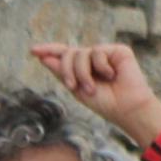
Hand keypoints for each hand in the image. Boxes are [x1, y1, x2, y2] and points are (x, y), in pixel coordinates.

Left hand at [31, 42, 160, 144]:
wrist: (127, 109)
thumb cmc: (105, 103)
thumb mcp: (76, 88)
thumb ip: (61, 72)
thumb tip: (42, 57)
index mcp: (83, 67)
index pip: (64, 54)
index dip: (49, 51)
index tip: (33, 51)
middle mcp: (93, 58)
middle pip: (68, 52)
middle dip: (67, 69)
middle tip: (73, 86)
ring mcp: (106, 54)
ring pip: (80, 52)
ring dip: (82, 72)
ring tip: (93, 88)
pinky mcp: (118, 51)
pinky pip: (97, 51)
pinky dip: (101, 66)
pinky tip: (112, 76)